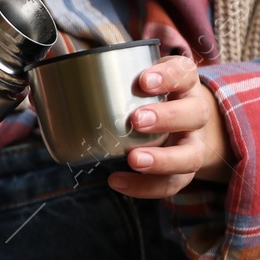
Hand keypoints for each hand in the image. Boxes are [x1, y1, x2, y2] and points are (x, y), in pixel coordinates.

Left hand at [108, 55, 234, 198]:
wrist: (184, 126)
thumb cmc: (152, 98)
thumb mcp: (143, 79)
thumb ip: (115, 79)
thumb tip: (62, 81)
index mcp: (185, 84)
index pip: (184, 73)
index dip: (167, 76)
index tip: (143, 81)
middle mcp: (196, 113)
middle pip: (196, 114)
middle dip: (167, 118)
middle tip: (137, 120)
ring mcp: (194, 144)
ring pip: (190, 156)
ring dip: (162, 160)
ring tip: (133, 159)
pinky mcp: (184, 171)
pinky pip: (170, 183)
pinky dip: (144, 186)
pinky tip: (117, 180)